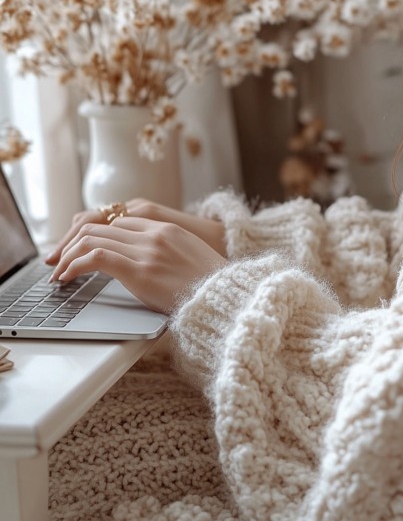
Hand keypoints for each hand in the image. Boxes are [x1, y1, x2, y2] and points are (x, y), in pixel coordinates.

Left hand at [48, 217, 225, 312]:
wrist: (227, 299)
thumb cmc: (213, 288)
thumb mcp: (192, 259)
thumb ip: (168, 253)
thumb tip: (148, 266)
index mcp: (167, 229)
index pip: (118, 221)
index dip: (94, 235)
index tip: (80, 250)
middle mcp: (154, 234)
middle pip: (100, 226)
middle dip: (72, 243)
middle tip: (58, 261)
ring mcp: (146, 250)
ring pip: (92, 238)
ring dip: (68, 255)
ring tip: (58, 273)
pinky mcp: (139, 269)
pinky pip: (96, 258)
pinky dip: (74, 265)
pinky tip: (67, 278)